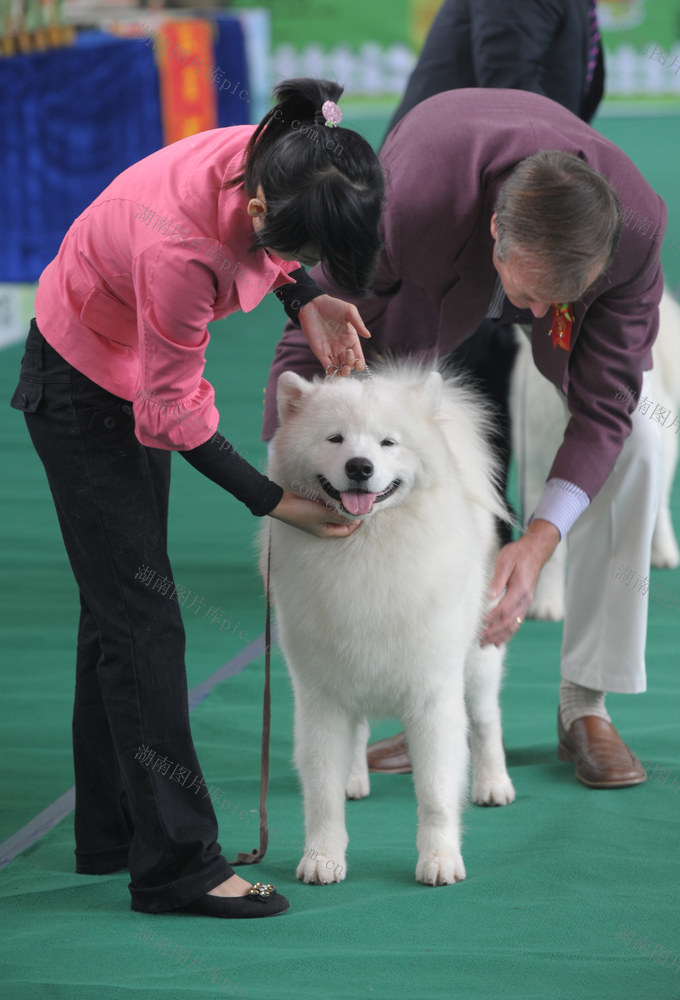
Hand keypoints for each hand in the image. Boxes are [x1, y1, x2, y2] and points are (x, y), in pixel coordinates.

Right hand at [268, 491, 361, 537]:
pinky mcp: (314, 509)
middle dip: (349, 514)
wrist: (282, 503)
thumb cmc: (301, 511)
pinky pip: (327, 508)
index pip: (346, 530)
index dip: (355, 522)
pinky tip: (335, 496)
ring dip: (340, 508)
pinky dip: (332, 503)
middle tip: (356, 504)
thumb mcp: (323, 514)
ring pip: (335, 514)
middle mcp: (323, 527)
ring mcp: (318, 518)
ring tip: (347, 499)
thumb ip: (339, 516)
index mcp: (326, 531)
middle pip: (341, 523)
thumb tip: (355, 518)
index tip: (361, 511)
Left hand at [298, 294, 370, 375]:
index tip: (358, 363)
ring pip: (339, 368)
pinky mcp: (320, 353)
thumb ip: (358, 323)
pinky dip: (331, 372)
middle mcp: (342, 348)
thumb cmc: (332, 305)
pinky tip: (333, 373)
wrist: (313, 305)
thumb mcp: (349, 311)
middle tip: (348, 361)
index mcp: (351, 339)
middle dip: (350, 367)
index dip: (360, 363)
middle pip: (349, 365)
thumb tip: (368, 335)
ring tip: (343, 370)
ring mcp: (331, 351)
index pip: (358, 356)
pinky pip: (327, 367)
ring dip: (342, 373)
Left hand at [480, 519, 559, 646]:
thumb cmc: (518, 554)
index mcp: (520, 589)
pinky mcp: (525, 604)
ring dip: (500, 637)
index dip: (491, 618)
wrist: (536, 551)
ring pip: (514, 626)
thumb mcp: (505, 561)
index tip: (479, 623)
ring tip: (486, 645)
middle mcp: (525, 600)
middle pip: (509, 622)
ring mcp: (527, 603)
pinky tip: (499, 642)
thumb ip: (498, 579)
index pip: (503, 609)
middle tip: (480, 641)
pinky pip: (517, 623)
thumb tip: (489, 595)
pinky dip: (508, 634)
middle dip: (494, 633)